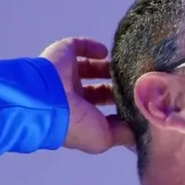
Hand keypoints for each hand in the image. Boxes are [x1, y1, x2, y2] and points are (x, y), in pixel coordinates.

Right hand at [40, 37, 135, 153]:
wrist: (45, 100)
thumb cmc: (75, 123)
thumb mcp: (103, 138)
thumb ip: (123, 134)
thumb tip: (137, 132)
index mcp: (80, 118)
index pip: (103, 113)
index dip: (119, 109)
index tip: (139, 103)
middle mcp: (72, 97)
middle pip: (98, 90)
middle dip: (116, 87)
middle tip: (136, 83)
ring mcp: (66, 75)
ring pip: (89, 68)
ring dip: (106, 68)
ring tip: (125, 68)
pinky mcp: (63, 54)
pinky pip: (78, 47)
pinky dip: (91, 47)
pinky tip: (105, 52)